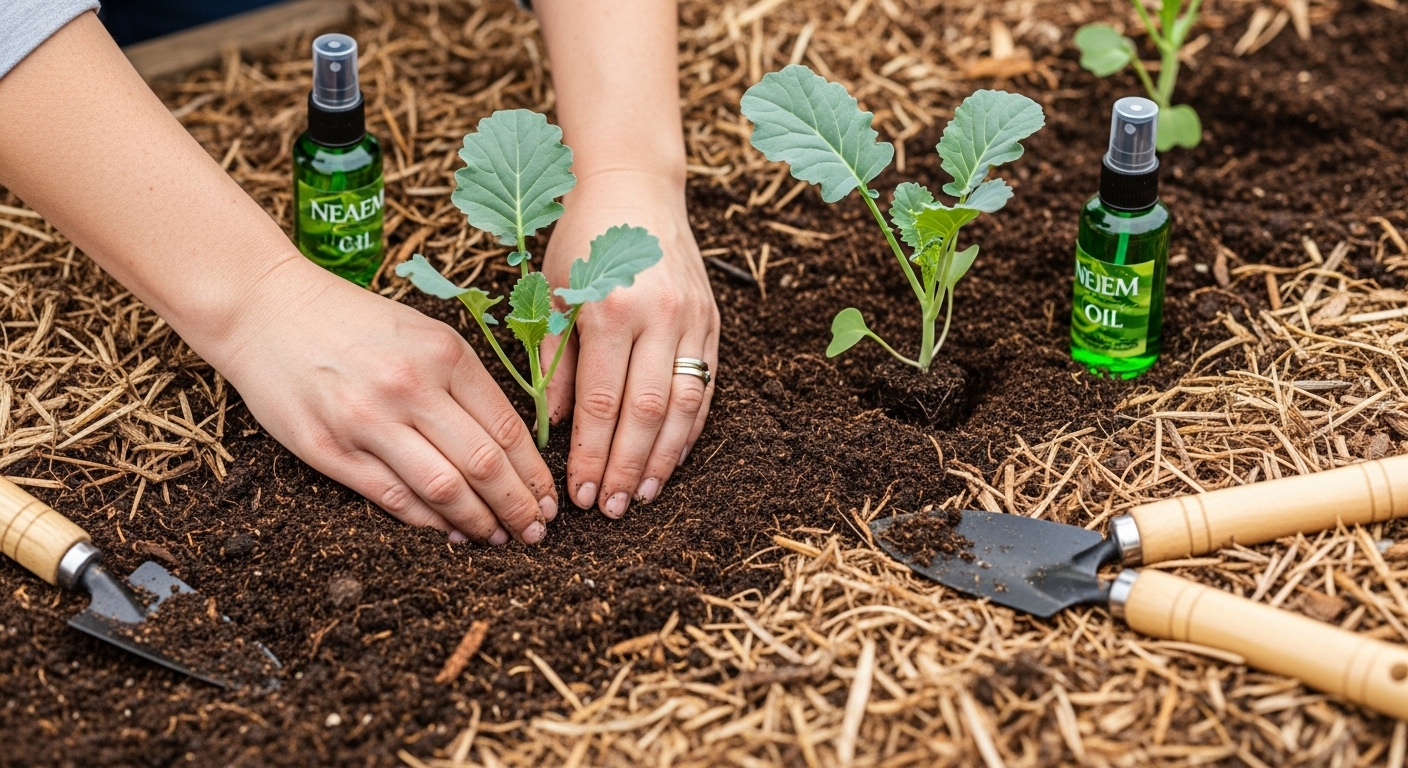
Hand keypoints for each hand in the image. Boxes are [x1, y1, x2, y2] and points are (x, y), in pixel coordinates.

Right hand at [212, 257, 557, 544]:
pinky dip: (429, 522)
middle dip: (519, 507)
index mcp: (444, 354)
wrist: (266, 308)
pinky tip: (450, 533)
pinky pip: (393, 497)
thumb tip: (510, 445)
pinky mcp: (329, 449)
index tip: (550, 499)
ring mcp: (367, 421)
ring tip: (500, 539)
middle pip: (484, 464)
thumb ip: (465, 381)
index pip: (507, 428)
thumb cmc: (353, 320)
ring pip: (443, 489)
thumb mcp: (423, 332)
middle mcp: (410, 387)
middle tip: (537, 533)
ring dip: (479, 522)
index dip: (535, 474)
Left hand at [539, 170, 718, 517]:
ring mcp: (692, 319)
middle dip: (627, 467)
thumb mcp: (553, 293)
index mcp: (609, 309)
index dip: (590, 454)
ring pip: (684, 405)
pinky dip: (690, 427)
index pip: (602, 403)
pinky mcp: (712, 321)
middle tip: (610, 508)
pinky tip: (673, 457)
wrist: (635, 185)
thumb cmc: (583, 240)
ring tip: (643, 495)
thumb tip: (549, 426)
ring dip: (664, 458)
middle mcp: (658, 316)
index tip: (578, 492)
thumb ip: (552, 361)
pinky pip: (707, 386)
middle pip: (646, 412)